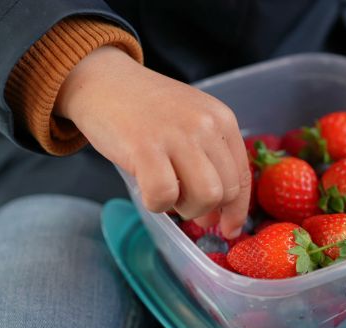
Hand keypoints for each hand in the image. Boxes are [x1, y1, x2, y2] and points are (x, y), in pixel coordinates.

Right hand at [55, 46, 249, 238]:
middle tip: (182, 203)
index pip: (243, 176)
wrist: (102, 81)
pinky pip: (164, 196)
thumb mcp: (189, 123)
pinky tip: (146, 189)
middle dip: (205, 208)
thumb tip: (216, 217)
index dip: (237, 210)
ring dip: (184, 208)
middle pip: (227, 191)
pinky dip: (156, 203)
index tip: (229, 229)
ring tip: (165, 191)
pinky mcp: (145, 147)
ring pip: (205, 196)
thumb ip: (207, 162)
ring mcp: (177, 135)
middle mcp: (206, 125)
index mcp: (222, 119)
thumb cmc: (145, 110)